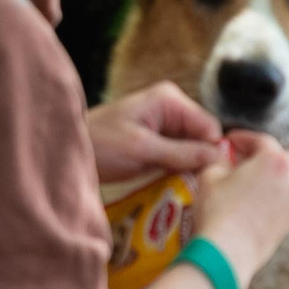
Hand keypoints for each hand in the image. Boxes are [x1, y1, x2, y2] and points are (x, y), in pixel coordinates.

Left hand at [88, 80, 226, 187]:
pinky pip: (180, 159)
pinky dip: (178, 172)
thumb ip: (181, 152)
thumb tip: (219, 157)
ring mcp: (166, 127)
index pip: (210, 127)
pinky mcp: (159, 145)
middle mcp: (172, 109)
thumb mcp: (142, 148)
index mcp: (170, 100)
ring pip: (193, 152)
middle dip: (201, 162)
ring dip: (190, 170)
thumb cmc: (100, 144)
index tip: (209, 178)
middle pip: (203, 139)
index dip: (213, 152)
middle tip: (195, 187)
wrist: (69, 151)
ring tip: (183, 188)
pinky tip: (174, 186)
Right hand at [197, 131, 288, 288]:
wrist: (227, 252)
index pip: (261, 140)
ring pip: (282, 183)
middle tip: (237, 160)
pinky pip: (281, 204)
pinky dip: (269, 201)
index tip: (230, 140)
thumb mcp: (210, 175)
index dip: (243, 138)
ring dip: (266, 180)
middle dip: (256, 158)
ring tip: (244, 184)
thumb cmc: (218, 210)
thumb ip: (220, 159)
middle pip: (275, 161)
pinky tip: (250, 206)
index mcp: (275, 161)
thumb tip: (223, 157)